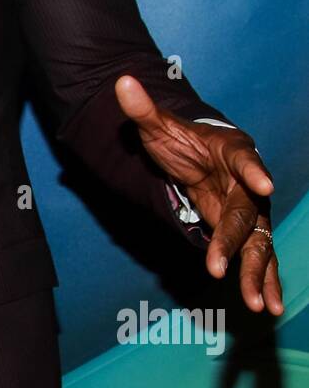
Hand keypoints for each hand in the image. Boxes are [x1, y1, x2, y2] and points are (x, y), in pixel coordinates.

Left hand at [115, 74, 282, 316]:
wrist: (199, 156)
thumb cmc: (180, 140)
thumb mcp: (157, 126)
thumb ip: (142, 108)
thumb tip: (121, 81)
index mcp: (233, 152)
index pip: (245, 160)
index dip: (254, 172)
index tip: (264, 185)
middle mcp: (249, 184)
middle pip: (247, 215)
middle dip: (236, 244)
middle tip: (220, 270)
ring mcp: (250, 211)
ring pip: (258, 244)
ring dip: (258, 274)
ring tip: (260, 305)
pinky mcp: (246, 232)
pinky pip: (257, 258)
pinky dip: (263, 281)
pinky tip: (267, 306)